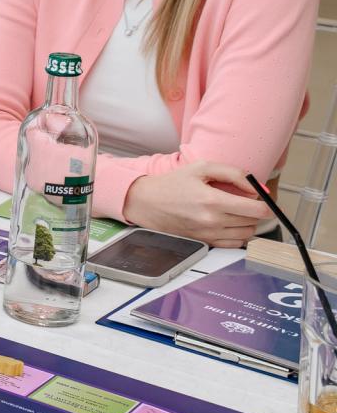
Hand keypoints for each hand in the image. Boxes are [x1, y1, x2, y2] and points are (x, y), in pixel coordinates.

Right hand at [121, 161, 267, 247]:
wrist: (146, 202)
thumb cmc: (172, 184)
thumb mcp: (202, 168)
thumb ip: (234, 174)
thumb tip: (258, 187)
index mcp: (213, 201)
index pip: (257, 210)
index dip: (266, 204)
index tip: (264, 200)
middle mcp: (212, 221)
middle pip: (254, 221)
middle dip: (254, 210)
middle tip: (244, 201)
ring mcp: (208, 234)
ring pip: (246, 234)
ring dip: (247, 223)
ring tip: (235, 212)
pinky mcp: (204, 242)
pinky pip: (234, 244)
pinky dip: (237, 234)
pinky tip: (228, 223)